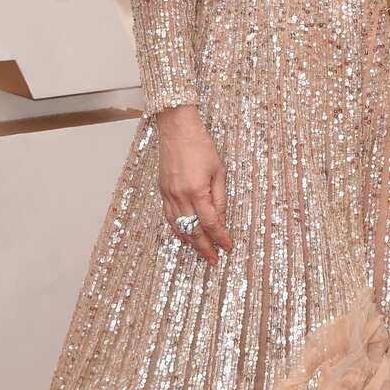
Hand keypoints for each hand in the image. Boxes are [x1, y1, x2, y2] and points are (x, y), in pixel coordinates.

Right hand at [155, 105, 232, 263]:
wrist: (177, 129)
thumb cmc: (200, 146)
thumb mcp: (219, 172)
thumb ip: (220, 198)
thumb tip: (221, 220)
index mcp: (197, 191)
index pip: (211, 223)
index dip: (220, 237)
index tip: (228, 247)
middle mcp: (180, 196)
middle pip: (193, 230)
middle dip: (205, 247)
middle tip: (214, 259)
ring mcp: (168, 194)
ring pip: (179, 227)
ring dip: (191, 242)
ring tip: (201, 252)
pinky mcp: (162, 191)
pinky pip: (168, 217)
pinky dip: (177, 230)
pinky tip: (184, 236)